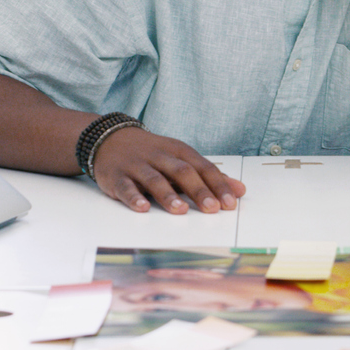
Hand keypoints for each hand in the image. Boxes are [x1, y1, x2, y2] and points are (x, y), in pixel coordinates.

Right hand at [90, 128, 245, 213]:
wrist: (110, 139)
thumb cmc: (153, 154)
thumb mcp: (181, 159)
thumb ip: (209, 176)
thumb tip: (239, 190)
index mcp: (179, 151)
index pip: (203, 168)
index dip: (218, 185)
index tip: (230, 203)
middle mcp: (159, 156)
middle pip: (182, 172)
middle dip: (199, 190)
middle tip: (212, 209)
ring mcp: (137, 165)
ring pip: (154, 179)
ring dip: (167, 194)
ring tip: (181, 210)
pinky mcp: (116, 176)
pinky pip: (125, 187)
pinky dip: (133, 197)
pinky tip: (142, 208)